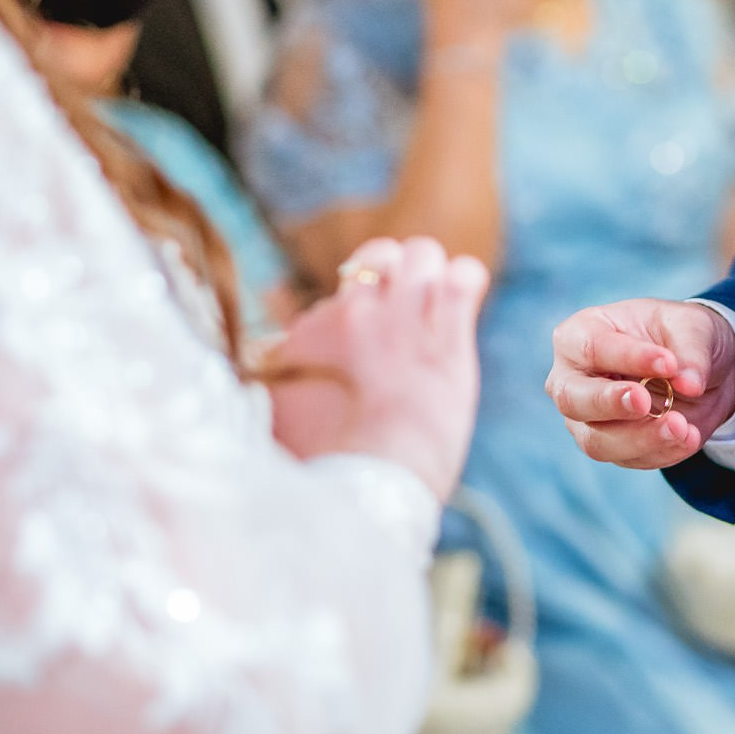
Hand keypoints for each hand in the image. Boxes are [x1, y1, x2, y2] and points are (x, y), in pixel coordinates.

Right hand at [266, 237, 487, 501]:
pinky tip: (465, 299)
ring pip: (423, 255)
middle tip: (409, 302)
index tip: (371, 328)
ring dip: (435, 274)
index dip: (363, 300)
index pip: (345, 285)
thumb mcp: (278, 417)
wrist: (375, 480)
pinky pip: (466, 276)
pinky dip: (468, 281)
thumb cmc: (326, 463)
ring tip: (438, 303)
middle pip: (382, 253)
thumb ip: (272, 382)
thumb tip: (265, 362)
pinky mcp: (449, 337)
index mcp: (314, 331)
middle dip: (400, 269)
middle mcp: (358, 312)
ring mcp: (405, 319)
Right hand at [547, 299, 734, 469]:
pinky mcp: (610, 447)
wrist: (699, 373)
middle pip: (572, 399)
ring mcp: (586, 418)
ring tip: (681, 427)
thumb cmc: (680, 337)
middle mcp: (572, 379)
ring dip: (641, 438)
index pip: (591, 347)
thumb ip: (691, 350)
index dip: (628, 357)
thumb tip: (689, 384)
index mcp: (580, 334)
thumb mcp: (693, 327)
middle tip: (645, 401)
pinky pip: (629, 459)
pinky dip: (662, 451)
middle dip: (609, 403)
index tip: (669, 363)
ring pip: (596, 441)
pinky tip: (689, 438)